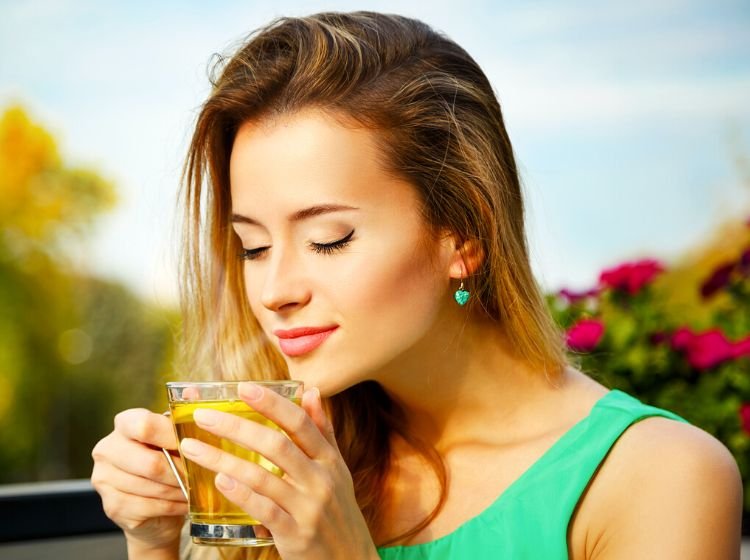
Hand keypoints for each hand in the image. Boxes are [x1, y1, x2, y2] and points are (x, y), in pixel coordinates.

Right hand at [91, 409, 187, 555]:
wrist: (154, 503)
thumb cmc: (169, 461)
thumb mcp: (177, 435)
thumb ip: (182, 413)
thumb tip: (191, 391)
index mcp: (124, 423)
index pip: (144, 426)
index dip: (172, 437)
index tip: (194, 446)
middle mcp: (107, 449)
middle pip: (150, 463)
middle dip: (180, 472)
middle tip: (199, 476)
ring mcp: (104, 478)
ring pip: (151, 487)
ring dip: (179, 490)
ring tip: (194, 489)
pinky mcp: (110, 505)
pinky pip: (148, 506)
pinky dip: (171, 506)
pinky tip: (182, 503)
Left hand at [179, 383, 378, 559]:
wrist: (351, 559)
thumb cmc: (338, 510)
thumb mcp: (337, 468)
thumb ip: (322, 430)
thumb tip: (310, 391)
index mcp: (328, 459)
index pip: (299, 423)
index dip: (271, 403)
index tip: (243, 388)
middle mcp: (320, 479)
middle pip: (276, 445)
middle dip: (237, 427)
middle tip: (204, 416)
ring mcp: (308, 507)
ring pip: (263, 477)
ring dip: (224, 460)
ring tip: (193, 448)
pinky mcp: (295, 534)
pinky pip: (264, 510)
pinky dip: (241, 494)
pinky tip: (219, 481)